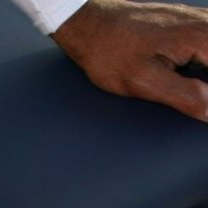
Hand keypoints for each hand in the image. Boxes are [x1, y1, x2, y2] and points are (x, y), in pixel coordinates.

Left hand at [52, 0, 207, 120]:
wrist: (91, 26)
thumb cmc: (111, 53)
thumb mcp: (145, 83)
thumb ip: (185, 97)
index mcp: (201, 37)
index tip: (203, 107)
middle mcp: (205, 22)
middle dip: (207, 86)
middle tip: (195, 100)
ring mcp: (199, 20)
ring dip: (205, 79)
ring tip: (195, 93)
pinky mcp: (190, 23)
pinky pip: (207, 42)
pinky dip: (203, 63)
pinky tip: (195, 79)